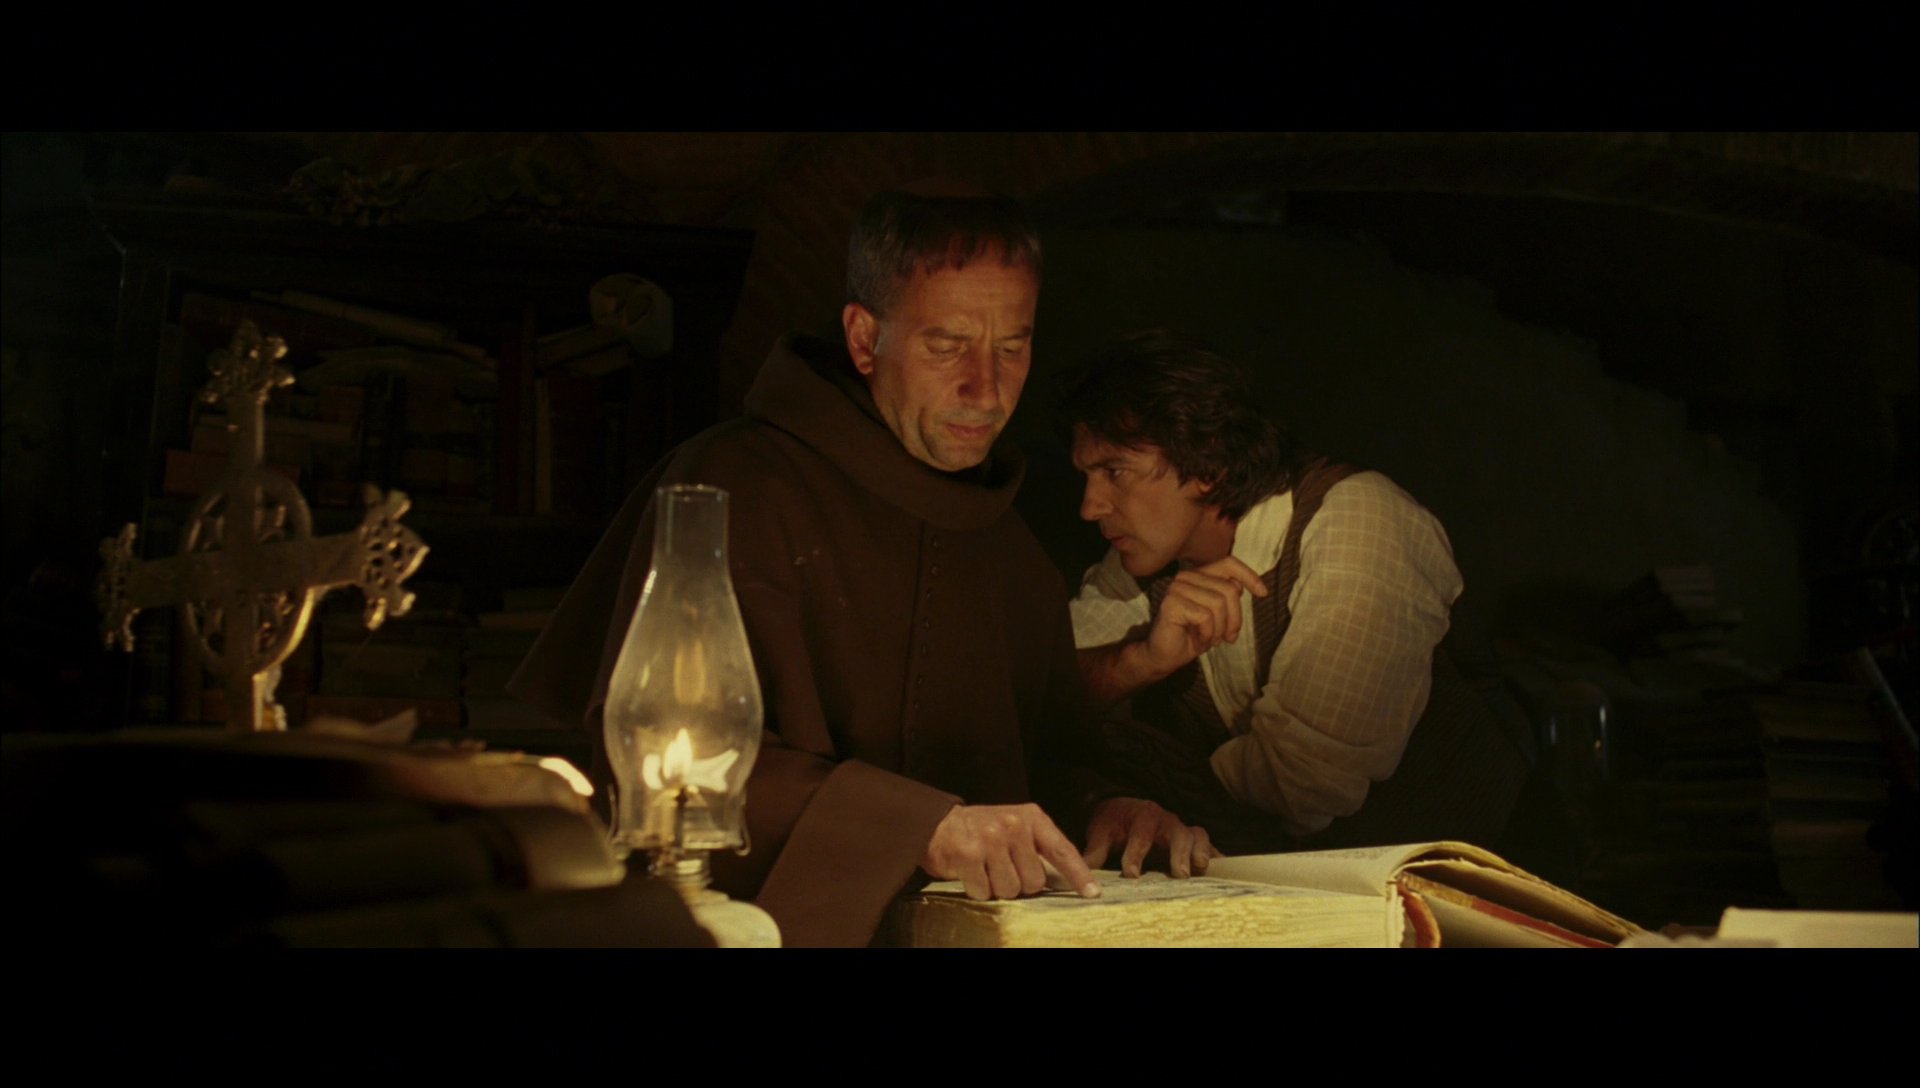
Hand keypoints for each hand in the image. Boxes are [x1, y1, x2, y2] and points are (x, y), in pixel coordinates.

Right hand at [921, 803, 1101, 900]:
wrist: (937, 824)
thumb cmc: (982, 830)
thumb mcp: (1016, 827)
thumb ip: (1039, 848)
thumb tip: (1068, 879)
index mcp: (1031, 817)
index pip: (1062, 850)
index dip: (1079, 875)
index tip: (1093, 893)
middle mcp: (1013, 825)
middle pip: (1035, 881)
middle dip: (1019, 883)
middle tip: (1002, 868)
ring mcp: (990, 839)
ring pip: (1010, 889)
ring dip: (997, 887)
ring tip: (986, 869)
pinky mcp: (968, 855)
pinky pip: (985, 891)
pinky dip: (978, 889)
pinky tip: (971, 872)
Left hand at [1082, 797, 1219, 878]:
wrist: (1124, 807)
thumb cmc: (1114, 821)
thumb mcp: (1101, 832)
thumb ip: (1095, 851)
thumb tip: (1082, 871)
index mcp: (1142, 817)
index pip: (1140, 836)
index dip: (1135, 855)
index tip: (1131, 873)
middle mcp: (1166, 821)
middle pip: (1178, 833)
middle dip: (1178, 853)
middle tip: (1179, 874)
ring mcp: (1181, 828)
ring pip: (1197, 835)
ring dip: (1199, 852)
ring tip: (1199, 869)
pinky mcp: (1192, 839)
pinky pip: (1208, 844)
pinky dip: (1215, 855)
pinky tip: (1221, 868)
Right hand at [1141, 557, 1267, 674]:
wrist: (1164, 657)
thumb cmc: (1192, 635)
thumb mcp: (1217, 615)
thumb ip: (1226, 597)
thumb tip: (1240, 587)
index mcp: (1198, 575)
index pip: (1228, 563)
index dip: (1249, 576)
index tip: (1263, 593)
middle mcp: (1186, 577)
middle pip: (1229, 589)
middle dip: (1234, 619)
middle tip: (1228, 637)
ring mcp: (1177, 588)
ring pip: (1218, 604)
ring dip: (1219, 630)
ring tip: (1211, 640)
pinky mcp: (1172, 603)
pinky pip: (1205, 617)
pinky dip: (1208, 634)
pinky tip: (1199, 641)